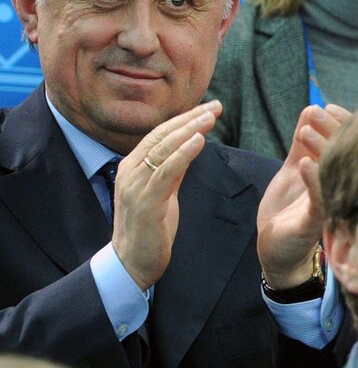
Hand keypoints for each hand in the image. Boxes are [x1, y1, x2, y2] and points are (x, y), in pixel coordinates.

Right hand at [111, 102, 218, 289]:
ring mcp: (135, 185)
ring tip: (211, 116)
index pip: (160, 134)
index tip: (209, 108)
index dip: (185, 119)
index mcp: (134, 166)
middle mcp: (131, 170)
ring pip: (164, 148)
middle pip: (163, 135)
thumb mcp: (164, 192)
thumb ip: (173, 170)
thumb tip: (189, 148)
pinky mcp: (145, 202)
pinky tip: (198, 140)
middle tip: (216, 105)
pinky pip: (165, 172)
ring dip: (190, 130)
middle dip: (191, 118)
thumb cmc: (150, 228)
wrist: (132, 262)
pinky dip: (182, 153)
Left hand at [257, 104, 350, 288]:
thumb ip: (301, 144)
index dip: (341, 123)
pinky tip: (305, 162)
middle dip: (331, 129)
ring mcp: (328, 206)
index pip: (346, 144)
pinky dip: (313, 179)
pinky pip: (319, 200)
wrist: (276, 250)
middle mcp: (338, 189)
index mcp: (333, 175)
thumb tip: (310, 109)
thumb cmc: (287, 211)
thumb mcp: (293, 170)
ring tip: (307, 130)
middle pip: (344, 154)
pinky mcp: (314, 223)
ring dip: (321, 148)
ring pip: (334, 173)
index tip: (329, 106)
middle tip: (317, 111)